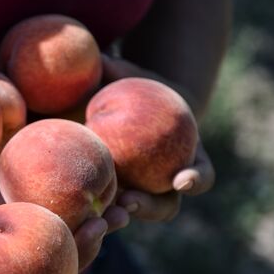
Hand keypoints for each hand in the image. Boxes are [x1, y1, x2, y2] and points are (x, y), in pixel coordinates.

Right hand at [0, 157, 109, 273]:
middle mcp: (8, 248)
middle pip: (54, 256)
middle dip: (86, 247)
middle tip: (107, 224)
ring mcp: (13, 218)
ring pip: (58, 223)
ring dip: (89, 217)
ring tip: (118, 203)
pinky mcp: (9, 188)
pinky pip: (44, 189)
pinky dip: (68, 186)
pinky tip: (89, 172)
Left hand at [101, 54, 215, 220]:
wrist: (120, 111)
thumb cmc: (132, 91)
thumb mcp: (129, 79)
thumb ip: (115, 71)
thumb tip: (93, 56)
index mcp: (183, 158)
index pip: (199, 175)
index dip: (195, 180)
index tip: (182, 179)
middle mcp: (162, 183)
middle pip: (163, 206)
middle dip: (150, 208)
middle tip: (130, 202)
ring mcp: (138, 194)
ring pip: (132, 215)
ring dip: (120, 218)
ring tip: (102, 214)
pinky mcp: (111, 196)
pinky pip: (104, 208)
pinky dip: (94, 212)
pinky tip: (74, 209)